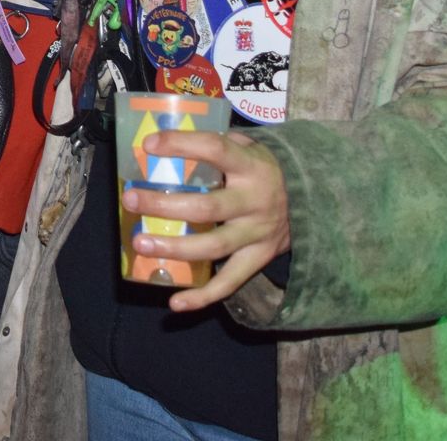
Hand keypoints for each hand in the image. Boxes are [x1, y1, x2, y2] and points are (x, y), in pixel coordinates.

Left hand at [120, 130, 290, 313]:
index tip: (150, 145)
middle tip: (130, 199)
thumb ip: (215, 144)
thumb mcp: (249, 147)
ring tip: (141, 243)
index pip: (216, 150)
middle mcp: (255, 201)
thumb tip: (162, 142)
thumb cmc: (264, 169)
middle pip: (208, 207)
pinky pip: (230, 282)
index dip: (182, 145)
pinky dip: (203, 296)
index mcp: (251, 166)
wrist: (316, 199)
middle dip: (165, 206)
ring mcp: (258, 233)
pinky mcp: (260, 258)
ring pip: (215, 246)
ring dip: (176, 248)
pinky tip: (175, 303)